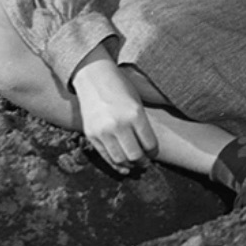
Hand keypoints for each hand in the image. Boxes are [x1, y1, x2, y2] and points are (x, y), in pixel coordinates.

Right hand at [70, 56, 157, 173]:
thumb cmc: (120, 88)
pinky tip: (123, 167)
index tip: (153, 153)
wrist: (94, 78)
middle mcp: (119, 124)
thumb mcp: (137, 102)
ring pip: (119, 159)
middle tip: (146, 162)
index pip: (149, 144)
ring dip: (130, 165)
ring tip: (135, 164)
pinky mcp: (91, 135)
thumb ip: (142, 124)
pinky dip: (115, 165)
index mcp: (135, 114)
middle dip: (143, 162)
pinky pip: (105, 156)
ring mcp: (103, 131)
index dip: (153, 152)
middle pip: (135, 155)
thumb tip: (149, 148)